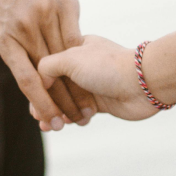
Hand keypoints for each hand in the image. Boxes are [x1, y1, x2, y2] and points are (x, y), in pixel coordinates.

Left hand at [0, 0, 96, 130]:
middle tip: (73, 123)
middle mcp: (24, 28)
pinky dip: (84, 61)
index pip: (26, 79)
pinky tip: (93, 78)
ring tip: (86, 107)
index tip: (53, 122)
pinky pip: (75, 39)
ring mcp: (44, 16)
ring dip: (77, 86)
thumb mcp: (8, 27)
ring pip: (65, 60)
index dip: (41, 103)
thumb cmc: (16, 0)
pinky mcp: (64, 6)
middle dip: (61, 102)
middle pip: (47, 75)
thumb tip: (33, 87)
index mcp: (7, 39)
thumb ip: (20, 54)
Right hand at [36, 35, 159, 124]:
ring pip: (66, 101)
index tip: (31, 100)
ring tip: (48, 127)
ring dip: (56, 114)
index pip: (48, 66)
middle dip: (45, 103)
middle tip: (38, 117)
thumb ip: (47, 66)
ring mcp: (91, 84)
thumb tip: (39, 82)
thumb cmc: (108, 66)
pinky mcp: (100, 102)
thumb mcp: (70, 58)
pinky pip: (78, 112)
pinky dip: (69, 119)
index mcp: (74, 48)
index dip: (37, 84)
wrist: (144, 83)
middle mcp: (82, 65)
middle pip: (55, 85)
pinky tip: (62, 126)